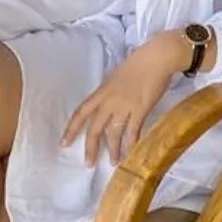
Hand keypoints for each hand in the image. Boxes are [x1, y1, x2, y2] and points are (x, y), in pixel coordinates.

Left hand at [63, 41, 179, 165]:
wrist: (157, 57)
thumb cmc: (139, 62)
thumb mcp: (116, 76)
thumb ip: (110, 91)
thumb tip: (107, 102)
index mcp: (102, 91)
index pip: (81, 113)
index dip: (71, 129)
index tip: (64, 143)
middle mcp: (109, 101)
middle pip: (95, 129)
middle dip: (91, 148)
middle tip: (89, 163)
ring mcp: (125, 106)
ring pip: (114, 133)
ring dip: (114, 150)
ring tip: (114, 162)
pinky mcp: (140, 110)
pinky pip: (133, 131)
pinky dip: (132, 143)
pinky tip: (131, 152)